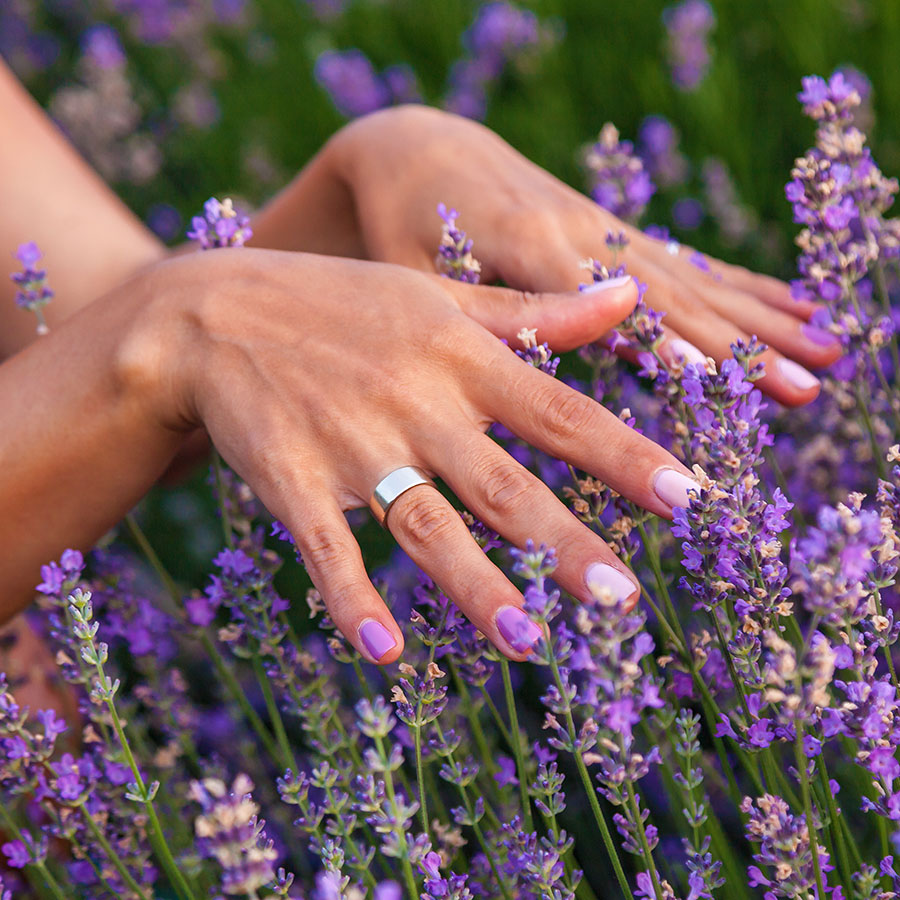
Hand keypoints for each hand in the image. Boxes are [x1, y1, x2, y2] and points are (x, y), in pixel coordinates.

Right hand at [136, 249, 698, 662]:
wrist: (214, 314)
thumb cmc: (344, 304)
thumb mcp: (443, 295)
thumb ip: (538, 311)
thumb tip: (628, 297)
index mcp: (463, 358)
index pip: (561, 413)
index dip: (624, 456)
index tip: (689, 498)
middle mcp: (418, 405)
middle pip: (502, 485)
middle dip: (562, 542)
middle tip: (620, 598)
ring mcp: (353, 446)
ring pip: (425, 526)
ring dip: (474, 587)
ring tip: (527, 643)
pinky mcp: (291, 479)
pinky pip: (326, 548)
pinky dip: (351, 597)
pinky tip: (381, 652)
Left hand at [305, 105, 839, 405]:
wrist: (419, 148)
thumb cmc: (400, 226)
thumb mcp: (414, 274)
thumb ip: (474, 316)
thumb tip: (528, 392)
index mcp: (525, 241)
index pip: (604, 299)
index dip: (660, 342)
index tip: (717, 385)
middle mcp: (579, 230)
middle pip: (670, 292)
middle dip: (738, 344)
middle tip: (803, 387)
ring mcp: (604, 229)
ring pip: (693, 277)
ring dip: (761, 319)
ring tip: (827, 355)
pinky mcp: (613, 232)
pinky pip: (686, 261)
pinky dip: (742, 286)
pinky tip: (793, 306)